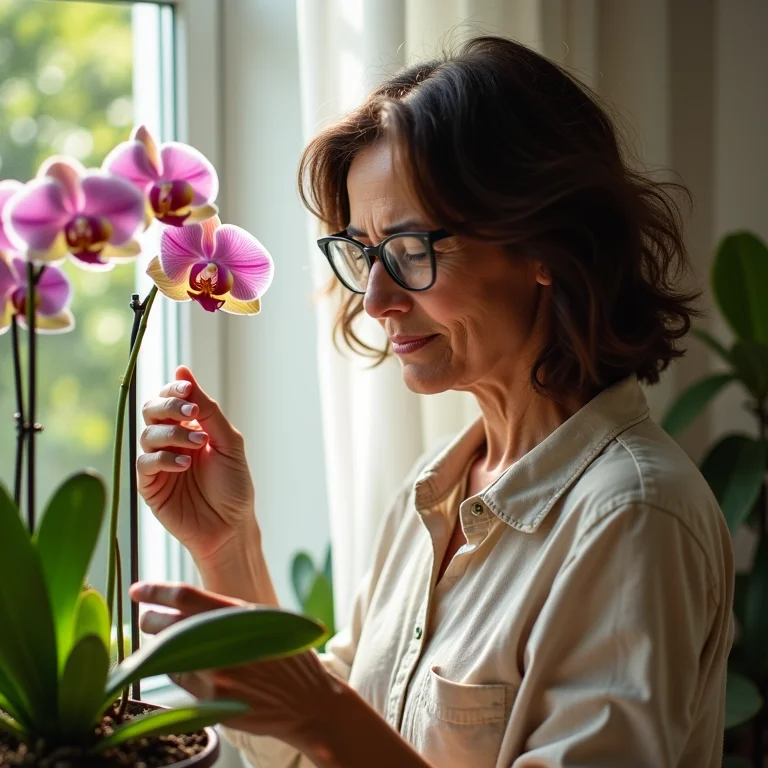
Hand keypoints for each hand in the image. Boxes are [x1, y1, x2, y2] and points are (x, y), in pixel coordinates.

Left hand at [130, 582, 343, 748]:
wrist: (308, 701)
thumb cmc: (287, 656)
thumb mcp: (265, 622)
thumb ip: (228, 614)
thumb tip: (187, 603)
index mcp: (240, 616)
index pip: (186, 597)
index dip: (156, 591)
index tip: (138, 590)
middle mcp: (225, 644)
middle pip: (168, 627)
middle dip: (150, 620)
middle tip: (146, 617)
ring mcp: (216, 676)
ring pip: (170, 657)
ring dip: (162, 648)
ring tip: (169, 643)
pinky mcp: (212, 702)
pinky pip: (181, 682)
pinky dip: (177, 670)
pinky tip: (186, 666)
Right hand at [138, 365, 255, 562]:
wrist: (231, 527)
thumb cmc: (233, 486)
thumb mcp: (228, 442)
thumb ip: (207, 409)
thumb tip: (183, 369)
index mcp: (190, 427)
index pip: (171, 397)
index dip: (175, 389)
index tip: (187, 389)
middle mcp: (171, 441)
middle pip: (152, 410)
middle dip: (168, 406)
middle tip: (191, 414)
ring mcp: (159, 463)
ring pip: (148, 434)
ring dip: (173, 434)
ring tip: (198, 444)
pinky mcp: (149, 485)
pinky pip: (145, 462)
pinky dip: (164, 458)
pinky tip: (185, 464)